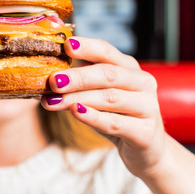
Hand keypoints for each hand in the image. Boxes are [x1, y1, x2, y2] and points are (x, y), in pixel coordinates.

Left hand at [41, 36, 165, 176]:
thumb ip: (80, 85)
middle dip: (77, 77)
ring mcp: (148, 107)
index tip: (66, 44)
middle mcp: (142, 82)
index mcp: (129, 68)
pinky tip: (75, 112)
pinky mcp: (145, 132)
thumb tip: (46, 79)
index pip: (107, 51)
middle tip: (53, 81)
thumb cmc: (117, 115)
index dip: (87, 47)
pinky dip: (93, 117)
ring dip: (77, 98)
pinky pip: (115, 123)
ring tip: (52, 101)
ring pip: (109, 98)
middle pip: (108, 74)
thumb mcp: (99, 95)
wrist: (146, 148)